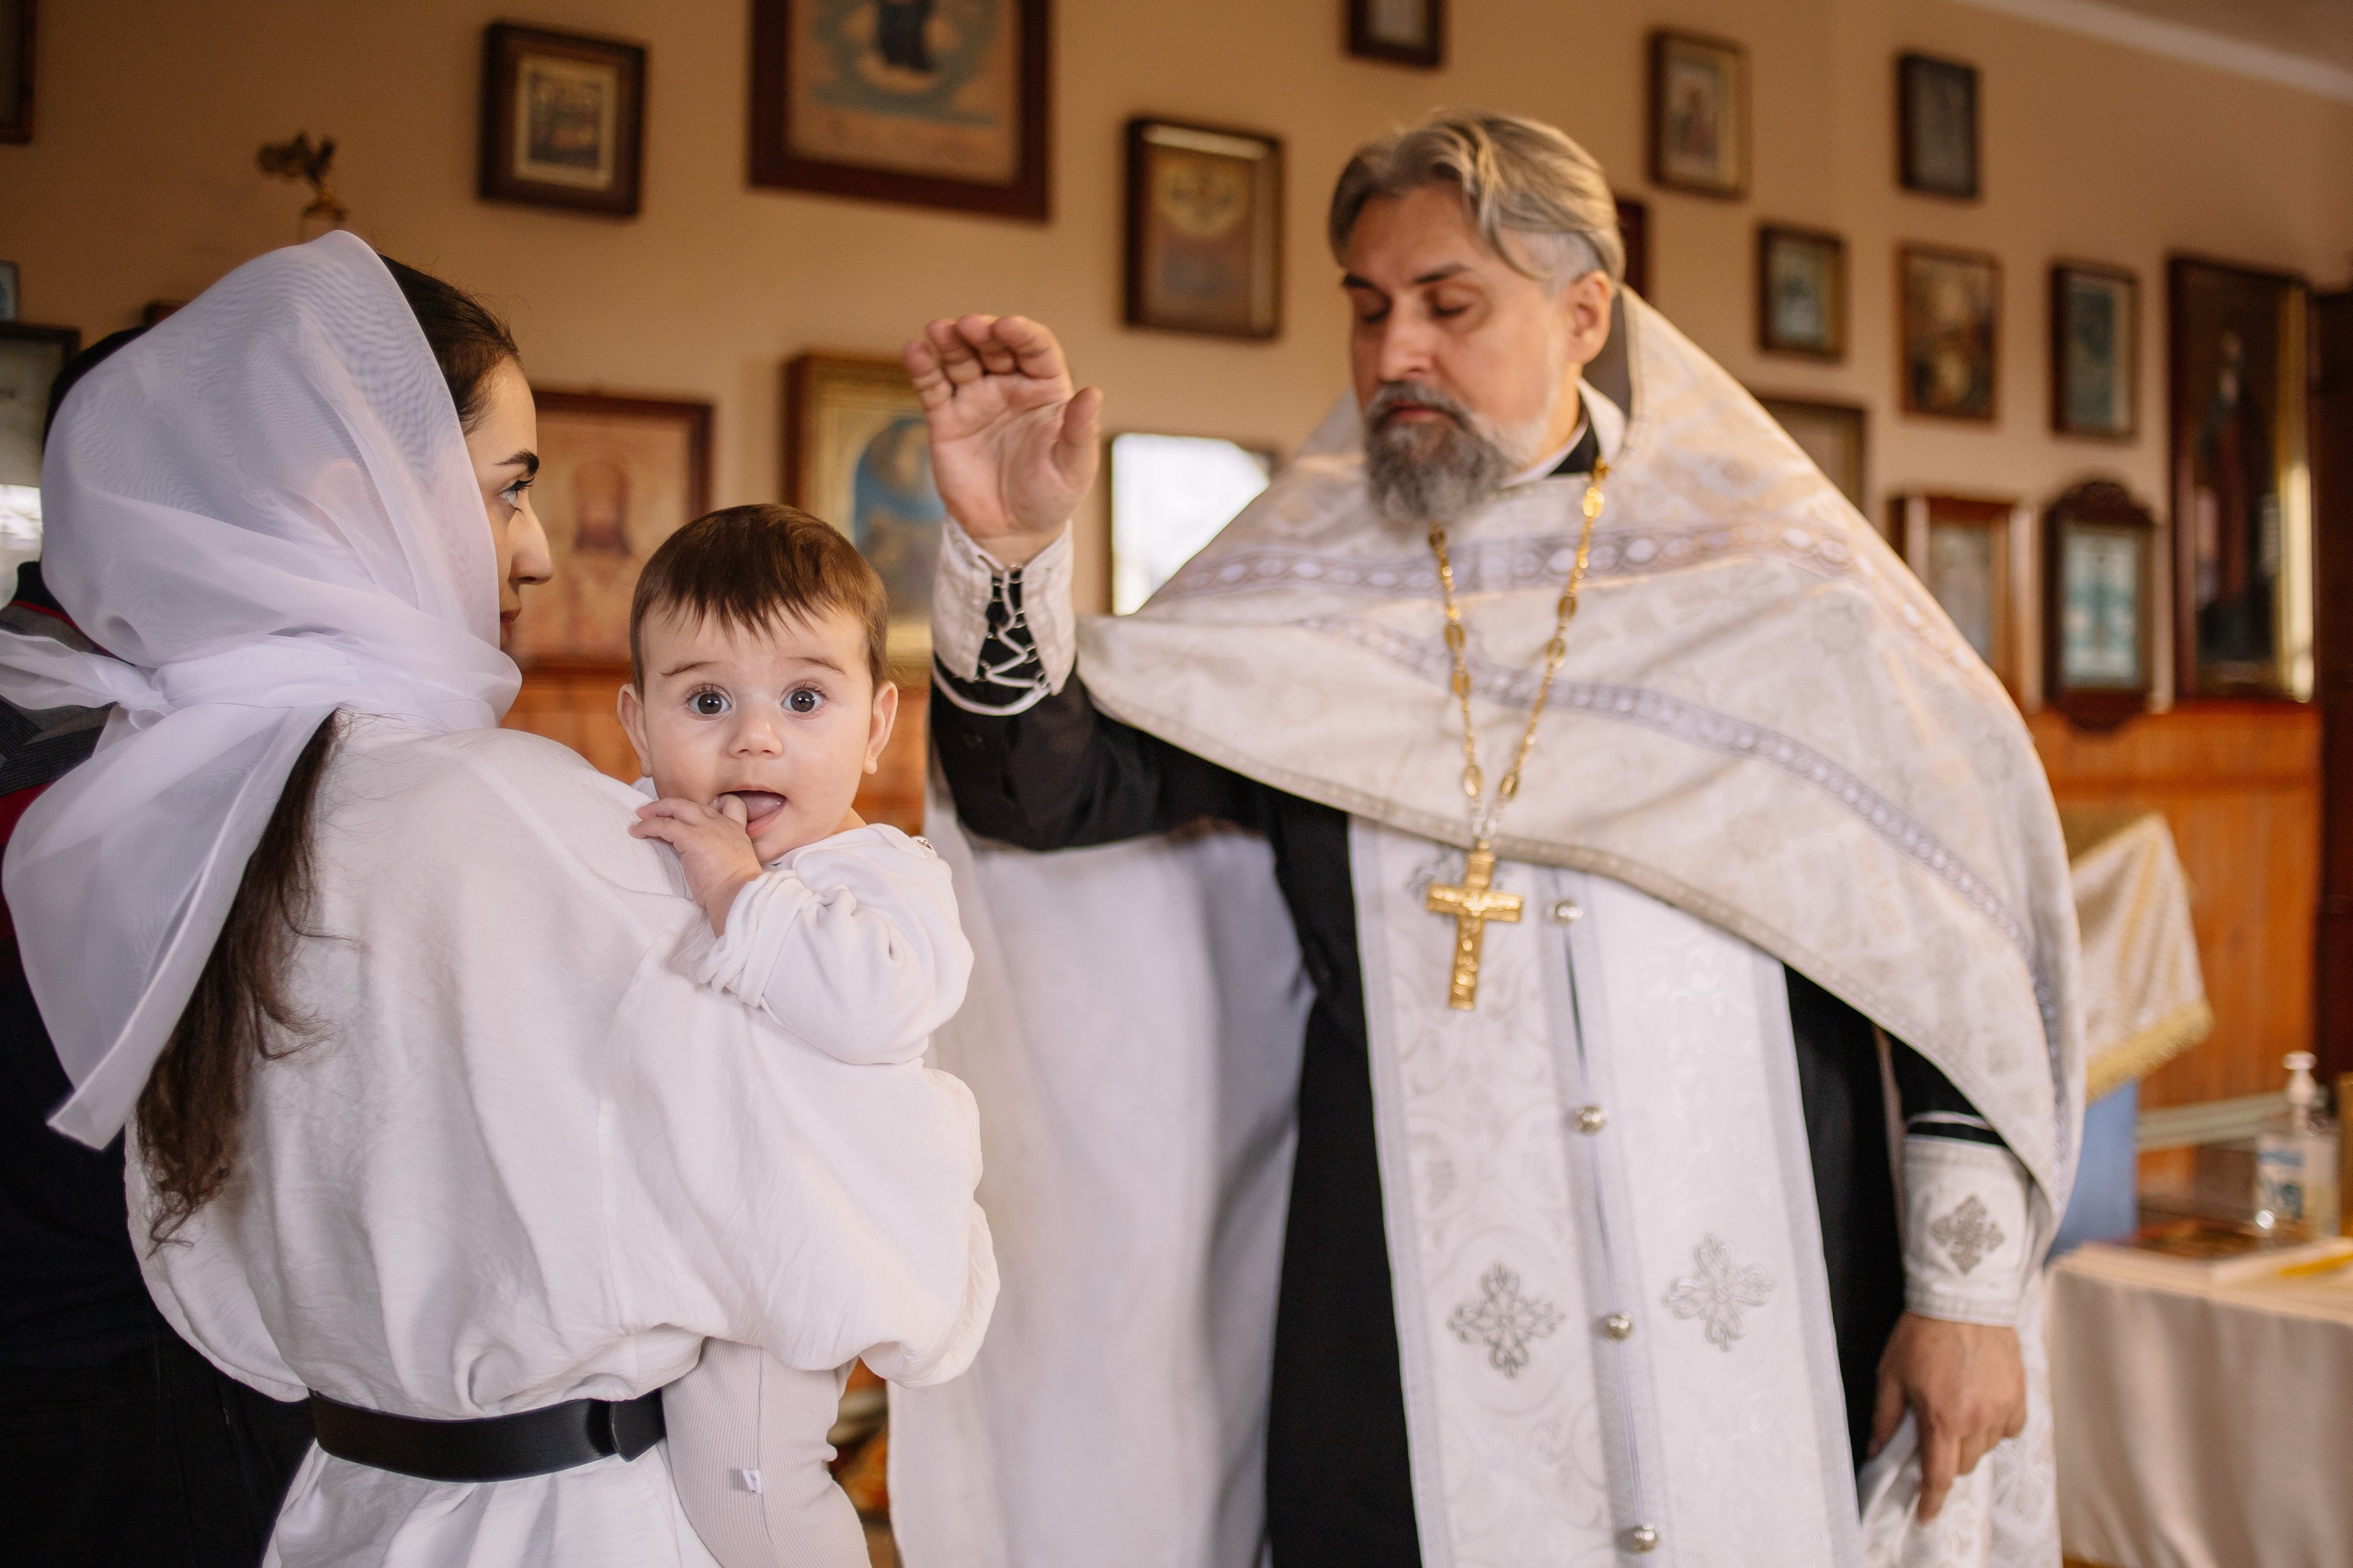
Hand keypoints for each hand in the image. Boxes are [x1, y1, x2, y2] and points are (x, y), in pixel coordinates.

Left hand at [631, 796, 763, 935]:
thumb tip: (704, 860)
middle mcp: (722, 823)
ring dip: (656, 810)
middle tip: (656, 810)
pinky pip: (663, 825)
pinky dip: (647, 826)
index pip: (729, 805)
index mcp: (736, 831)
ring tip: (642, 815)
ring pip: (677, 807)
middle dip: (673, 805)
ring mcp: (706, 828)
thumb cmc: (739, 889)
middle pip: (694, 804)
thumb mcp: (735, 864)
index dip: (713, 804)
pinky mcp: (690, 837)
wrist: (739, 894)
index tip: (697, 811)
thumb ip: (722, 854)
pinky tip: (636, 831)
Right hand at [903, 314, 1100, 564]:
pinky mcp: (946, 419)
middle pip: (995, 346)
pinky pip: (933, 387)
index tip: (1008, 327)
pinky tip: (914, 351)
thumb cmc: (1051, 496)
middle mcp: (1010, 386)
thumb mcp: (1073, 468)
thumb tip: (1093, 393)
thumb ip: (1079, 431)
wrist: (1011, 532)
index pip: (1035, 349)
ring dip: (949, 341)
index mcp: (1046, 389)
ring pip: (961, 359)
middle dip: (982, 332)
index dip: (1022, 334)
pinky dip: (923, 368)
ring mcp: (976, 399)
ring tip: (939, 329)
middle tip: (969, 326)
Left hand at [1869, 1312, 2026, 1521]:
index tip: (1926, 1515)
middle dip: (1945, 1462)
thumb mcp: (1891, 1374)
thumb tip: (1876, 1448)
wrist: (1963, 1299)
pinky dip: (1995, 1426)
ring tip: (1953, 1414)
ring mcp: (2002, 1408)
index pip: (1938, 1477)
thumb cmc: (1922, 1333)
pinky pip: (2009, 1428)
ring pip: (1986, 1448)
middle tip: (1932, 1441)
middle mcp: (1977, 1420)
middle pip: (1963, 1465)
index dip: (1931, 1501)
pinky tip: (1979, 1407)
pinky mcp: (2019, 1395)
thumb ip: (1885, 1416)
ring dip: (1969, 1443)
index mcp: (1943, 1420)